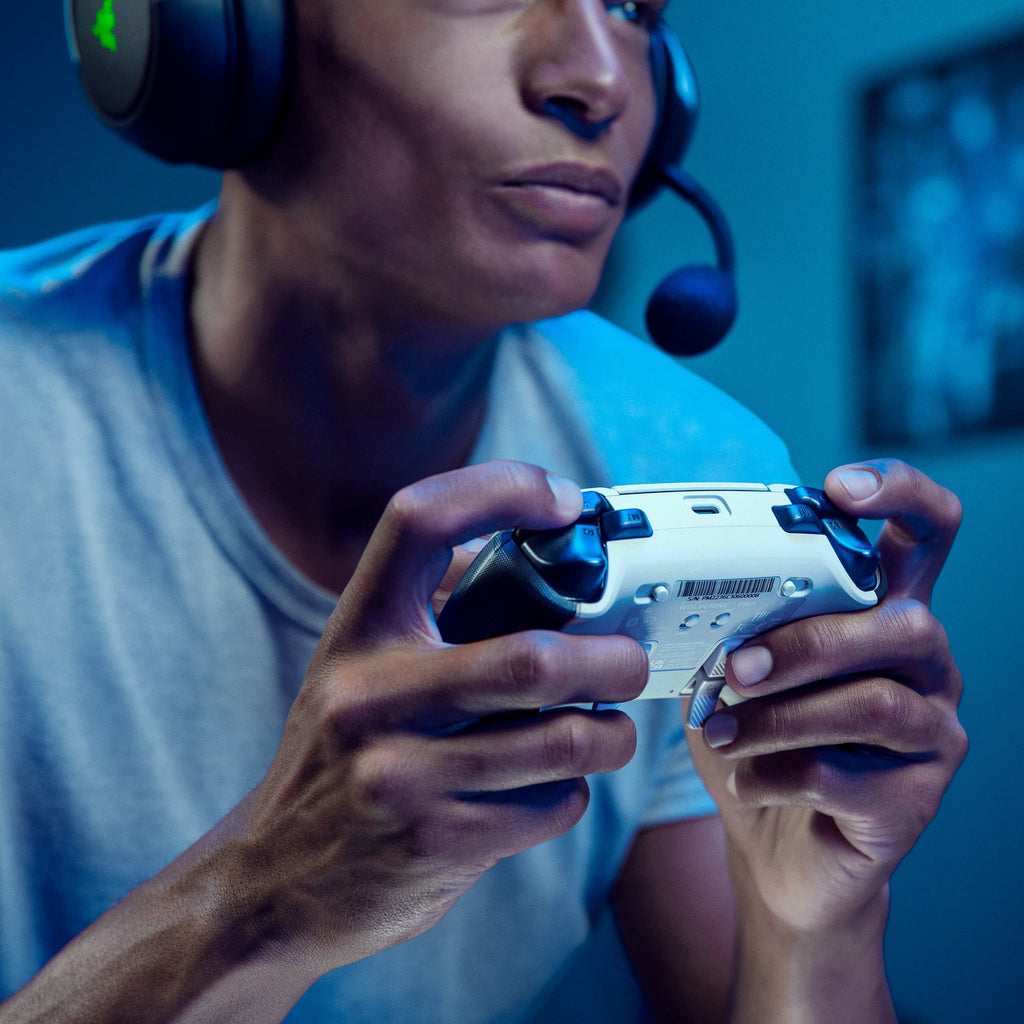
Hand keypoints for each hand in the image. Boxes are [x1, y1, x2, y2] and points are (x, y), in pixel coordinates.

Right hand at [238, 460, 647, 972]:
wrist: (274, 882)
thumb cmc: (342, 758)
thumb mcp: (361, 670)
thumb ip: (436, 616)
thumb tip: (544, 556)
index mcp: (355, 632)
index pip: (418, 521)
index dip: (501, 489)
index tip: (565, 503)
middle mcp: (367, 695)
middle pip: (532, 659)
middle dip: (612, 661)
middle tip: (628, 662)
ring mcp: (398, 774)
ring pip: (563, 741)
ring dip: (610, 735)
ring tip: (606, 731)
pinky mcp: (434, 843)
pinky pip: (552, 805)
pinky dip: (570, 794)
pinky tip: (545, 791)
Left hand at [686, 459, 966, 933]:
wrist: (777, 849)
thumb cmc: (760, 743)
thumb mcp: (737, 674)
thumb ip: (733, 629)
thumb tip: (683, 601)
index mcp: (882, 613)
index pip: (926, 531)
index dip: (901, 493)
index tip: (841, 487)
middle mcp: (924, 664)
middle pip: (904, 624)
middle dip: (807, 642)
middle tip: (736, 668)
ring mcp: (932, 731)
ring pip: (873, 703)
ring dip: (779, 716)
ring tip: (718, 731)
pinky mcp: (917, 798)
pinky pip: (844, 776)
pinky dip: (774, 773)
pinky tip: (743, 778)